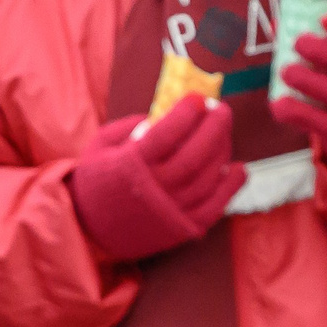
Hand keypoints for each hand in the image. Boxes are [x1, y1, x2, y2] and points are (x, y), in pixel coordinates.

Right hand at [66, 97, 237, 261]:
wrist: (88, 228)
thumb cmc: (97, 180)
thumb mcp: (101, 144)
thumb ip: (129, 126)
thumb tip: (165, 113)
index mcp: (130, 164)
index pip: (166, 133)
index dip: (186, 113)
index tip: (197, 98)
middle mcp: (154, 188)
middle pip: (194, 154)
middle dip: (213, 127)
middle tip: (221, 109)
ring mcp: (171, 211)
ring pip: (208, 177)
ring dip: (222, 150)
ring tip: (224, 132)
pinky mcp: (183, 229)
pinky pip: (215, 207)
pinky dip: (231, 188)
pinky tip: (239, 169)